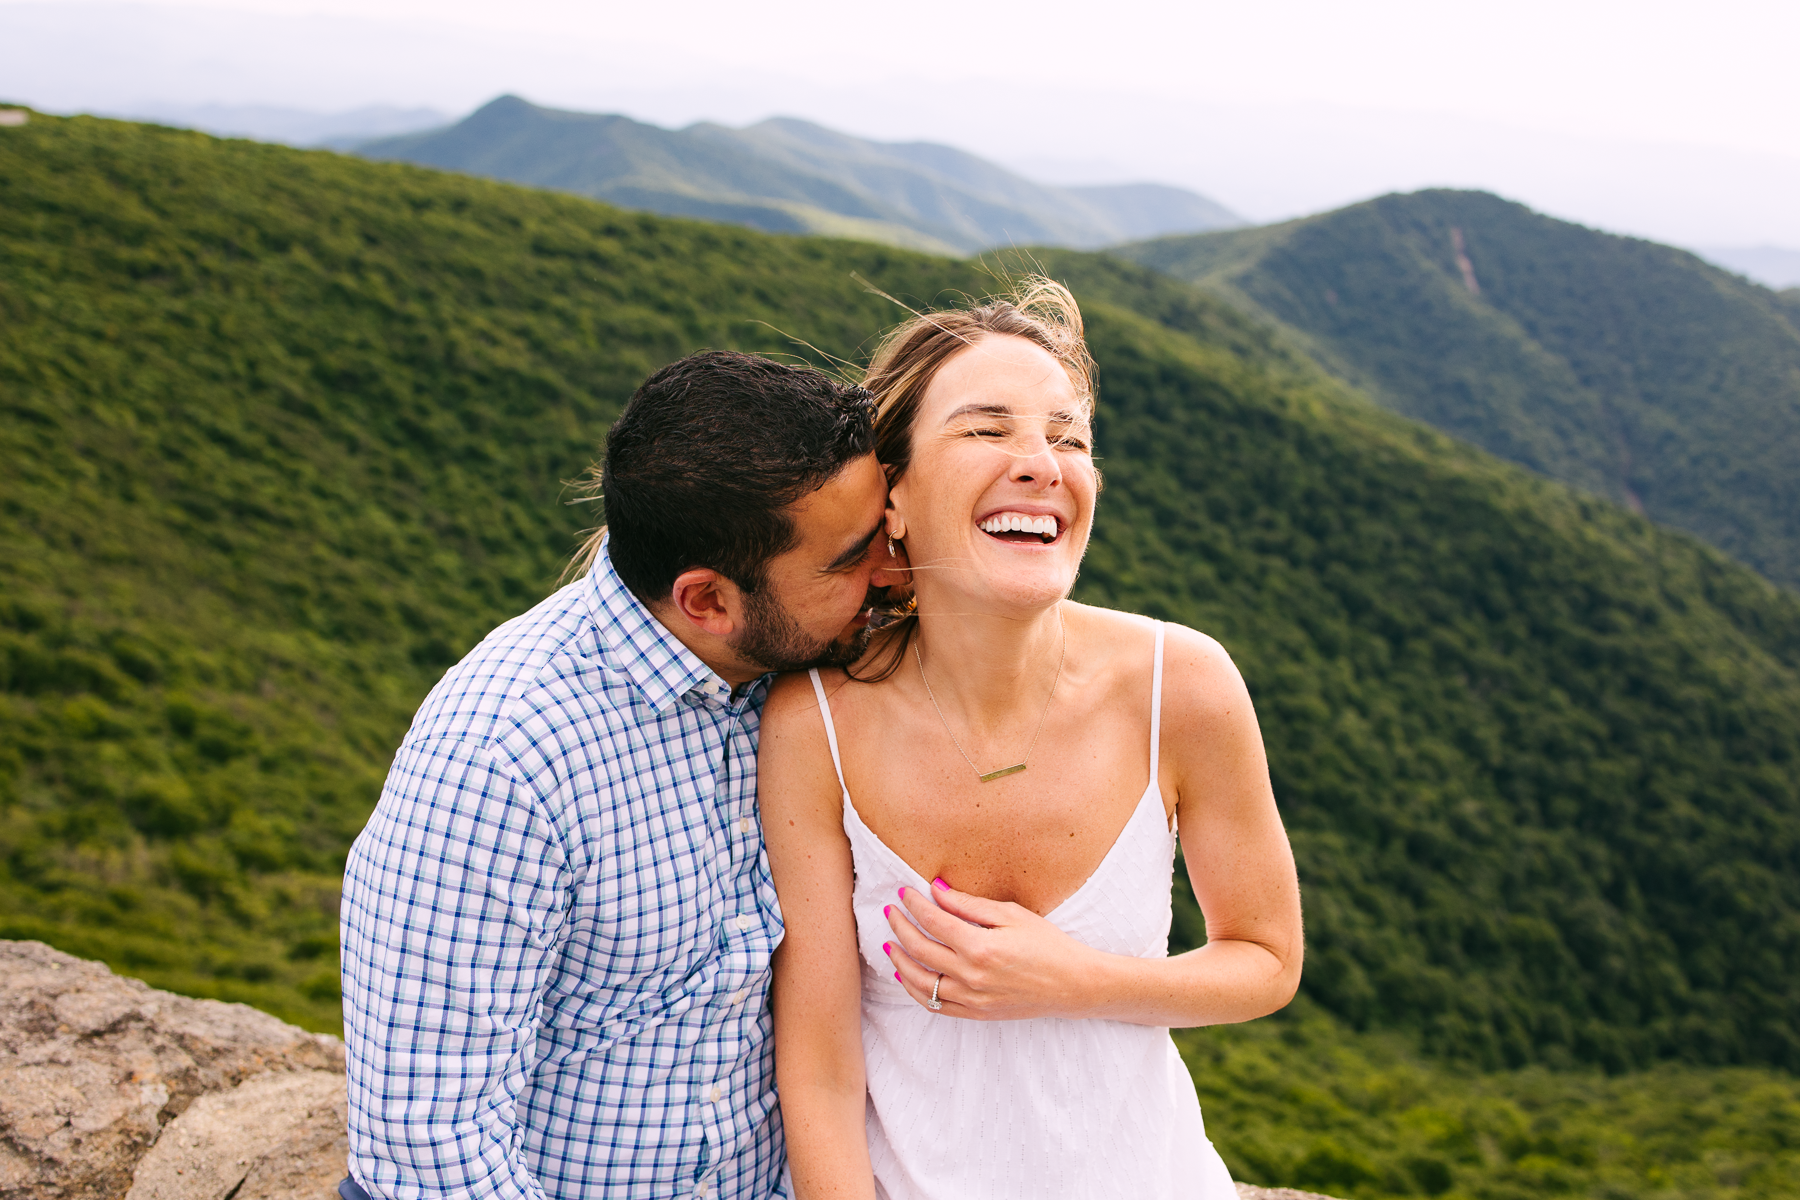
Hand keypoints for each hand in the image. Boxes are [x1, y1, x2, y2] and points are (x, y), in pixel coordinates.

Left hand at [880, 879, 1105, 1020]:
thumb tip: (935, 889)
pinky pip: (934, 1005)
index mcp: (980, 947)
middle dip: (900, 926)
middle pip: (920, 948)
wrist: (1073, 984)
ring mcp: (971, 999)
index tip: (904, 891)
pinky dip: (915, 990)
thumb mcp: (1012, 914)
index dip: (914, 903)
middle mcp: (971, 976)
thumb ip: (969, 904)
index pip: (933, 920)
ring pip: (920, 981)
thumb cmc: (1047, 944)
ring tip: (889, 943)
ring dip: (900, 959)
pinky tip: (906, 975)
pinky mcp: (976, 1013)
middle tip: (890, 910)